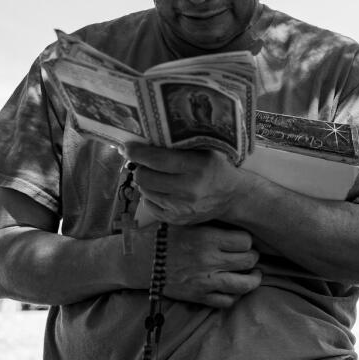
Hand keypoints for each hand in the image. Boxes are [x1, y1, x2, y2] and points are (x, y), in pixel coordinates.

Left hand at [125, 144, 246, 224]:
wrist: (231, 196)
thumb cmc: (214, 167)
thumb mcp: (204, 150)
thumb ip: (179, 145)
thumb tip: (144, 139)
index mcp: (197, 167)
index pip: (157, 160)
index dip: (137, 153)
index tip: (127, 147)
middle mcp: (189, 189)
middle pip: (145, 178)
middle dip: (141, 168)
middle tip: (145, 163)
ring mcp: (182, 208)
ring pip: (145, 192)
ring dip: (147, 182)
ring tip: (157, 177)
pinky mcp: (177, 220)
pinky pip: (149, 206)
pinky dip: (152, 196)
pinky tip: (163, 191)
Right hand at [159, 223, 261, 307]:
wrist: (138, 260)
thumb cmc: (162, 236)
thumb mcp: (186, 221)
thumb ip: (210, 223)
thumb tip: (234, 219)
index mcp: (207, 238)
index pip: (245, 241)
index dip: (247, 241)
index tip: (243, 241)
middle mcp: (209, 260)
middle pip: (249, 261)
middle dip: (253, 257)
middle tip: (250, 256)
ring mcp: (205, 281)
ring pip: (244, 285)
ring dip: (254, 279)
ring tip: (254, 275)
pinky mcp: (199, 296)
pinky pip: (227, 301)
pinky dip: (235, 296)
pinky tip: (235, 288)